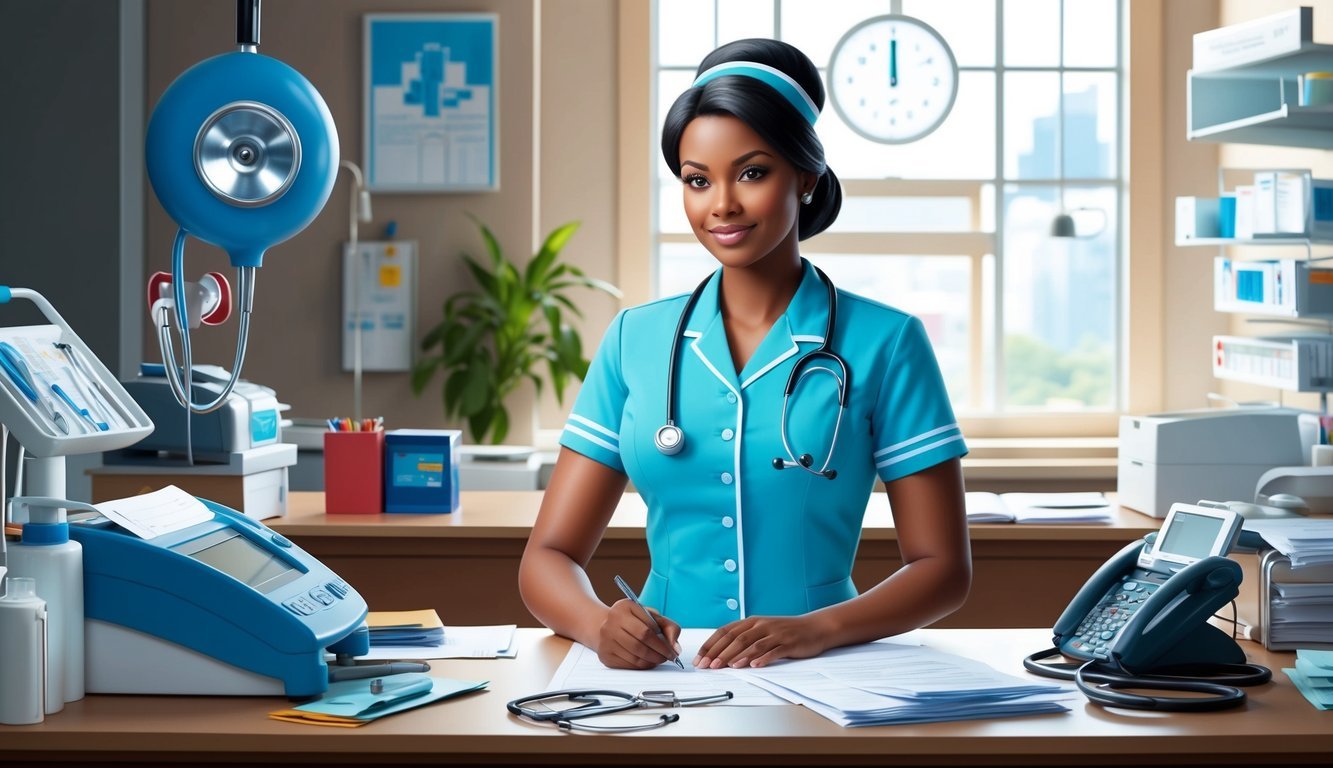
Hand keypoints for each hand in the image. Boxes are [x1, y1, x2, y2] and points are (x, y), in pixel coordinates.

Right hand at [596, 599, 681, 668]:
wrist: (604, 626)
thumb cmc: (633, 621)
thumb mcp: (652, 617)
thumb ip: (669, 627)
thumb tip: (675, 648)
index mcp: (625, 606)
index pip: (649, 628)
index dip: (664, 642)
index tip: (673, 650)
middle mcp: (612, 620)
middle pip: (641, 642)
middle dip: (659, 653)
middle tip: (669, 657)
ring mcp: (606, 638)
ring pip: (635, 656)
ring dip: (652, 661)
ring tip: (660, 659)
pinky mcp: (605, 654)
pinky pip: (628, 665)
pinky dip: (642, 666)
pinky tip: (648, 662)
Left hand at [694, 615, 829, 668]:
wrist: (814, 627)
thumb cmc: (785, 632)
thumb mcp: (762, 631)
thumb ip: (744, 639)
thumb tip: (720, 654)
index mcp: (751, 621)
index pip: (725, 632)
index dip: (711, 645)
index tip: (699, 658)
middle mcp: (761, 625)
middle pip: (736, 639)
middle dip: (719, 653)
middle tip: (707, 666)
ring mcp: (775, 633)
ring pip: (752, 644)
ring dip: (737, 656)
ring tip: (725, 667)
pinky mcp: (788, 643)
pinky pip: (773, 651)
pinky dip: (762, 658)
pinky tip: (754, 665)